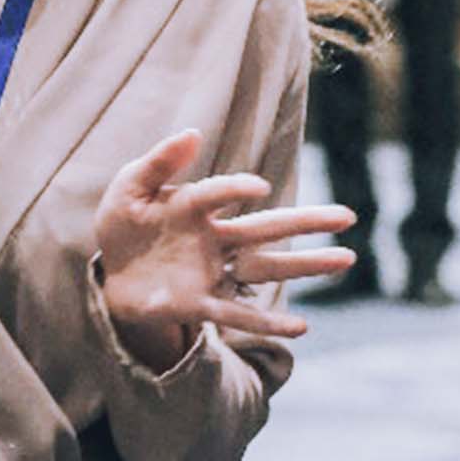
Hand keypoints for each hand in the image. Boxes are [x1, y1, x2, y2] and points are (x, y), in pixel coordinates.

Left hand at [94, 129, 355, 367]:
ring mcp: (210, 271)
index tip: (259, 188)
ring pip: (265, 267)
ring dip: (304, 265)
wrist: (111, 272)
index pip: (219, 193)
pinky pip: (237, 314)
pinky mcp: (198, 303)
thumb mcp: (130, 187)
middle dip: (305, 221)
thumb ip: (159, 163)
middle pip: (265, 228)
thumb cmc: (125, 223)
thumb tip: (193, 133)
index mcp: (195, 206)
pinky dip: (267, 322)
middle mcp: (213, 238)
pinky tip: (302, 327)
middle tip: (348, 215)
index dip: (235, 189)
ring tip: (346, 258)